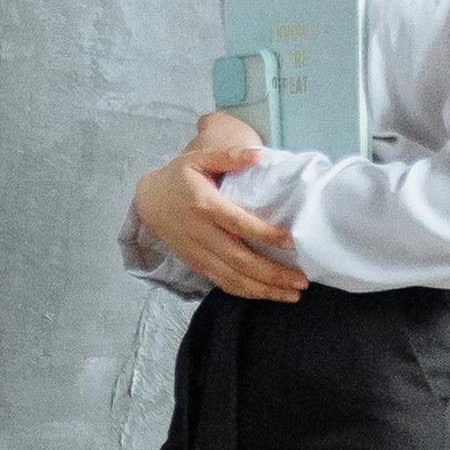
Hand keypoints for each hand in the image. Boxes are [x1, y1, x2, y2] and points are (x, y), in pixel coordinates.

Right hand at [136, 110, 307, 300]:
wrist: (149, 201)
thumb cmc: (179, 177)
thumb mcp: (199, 158)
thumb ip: (229, 156)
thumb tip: (259, 154)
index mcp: (205, 205)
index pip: (239, 224)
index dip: (265, 235)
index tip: (290, 242)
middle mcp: (201, 234)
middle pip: (240, 260)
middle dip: (272, 274)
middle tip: (301, 281)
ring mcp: (198, 254)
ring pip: (233, 279)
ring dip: (264, 290)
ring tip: (292, 295)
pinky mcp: (196, 266)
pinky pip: (223, 284)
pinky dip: (247, 293)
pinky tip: (268, 295)